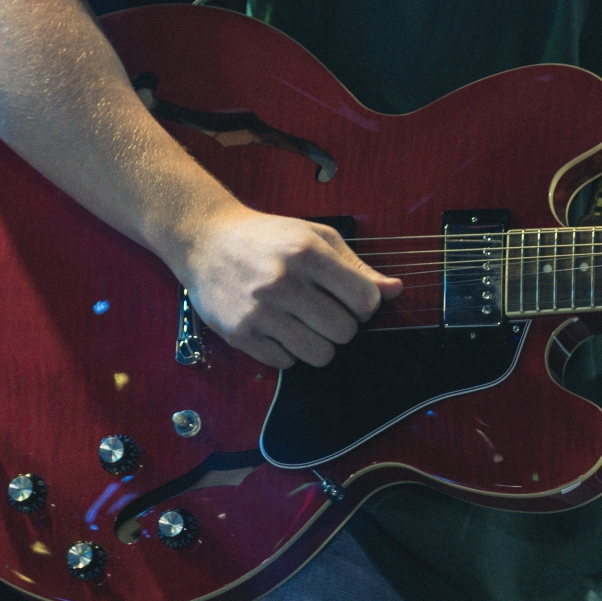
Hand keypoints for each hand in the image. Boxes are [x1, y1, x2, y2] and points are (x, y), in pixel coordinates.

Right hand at [174, 208, 401, 368]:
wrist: (206, 241)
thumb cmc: (269, 238)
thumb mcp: (317, 237)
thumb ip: (357, 267)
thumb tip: (395, 290)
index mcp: (308, 253)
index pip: (365, 300)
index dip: (365, 304)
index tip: (351, 298)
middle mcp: (283, 283)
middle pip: (345, 332)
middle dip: (343, 325)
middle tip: (326, 310)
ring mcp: (259, 311)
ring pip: (319, 354)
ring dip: (319, 343)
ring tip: (305, 322)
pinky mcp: (240, 334)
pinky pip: (286, 363)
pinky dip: (289, 351)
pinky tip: (278, 327)